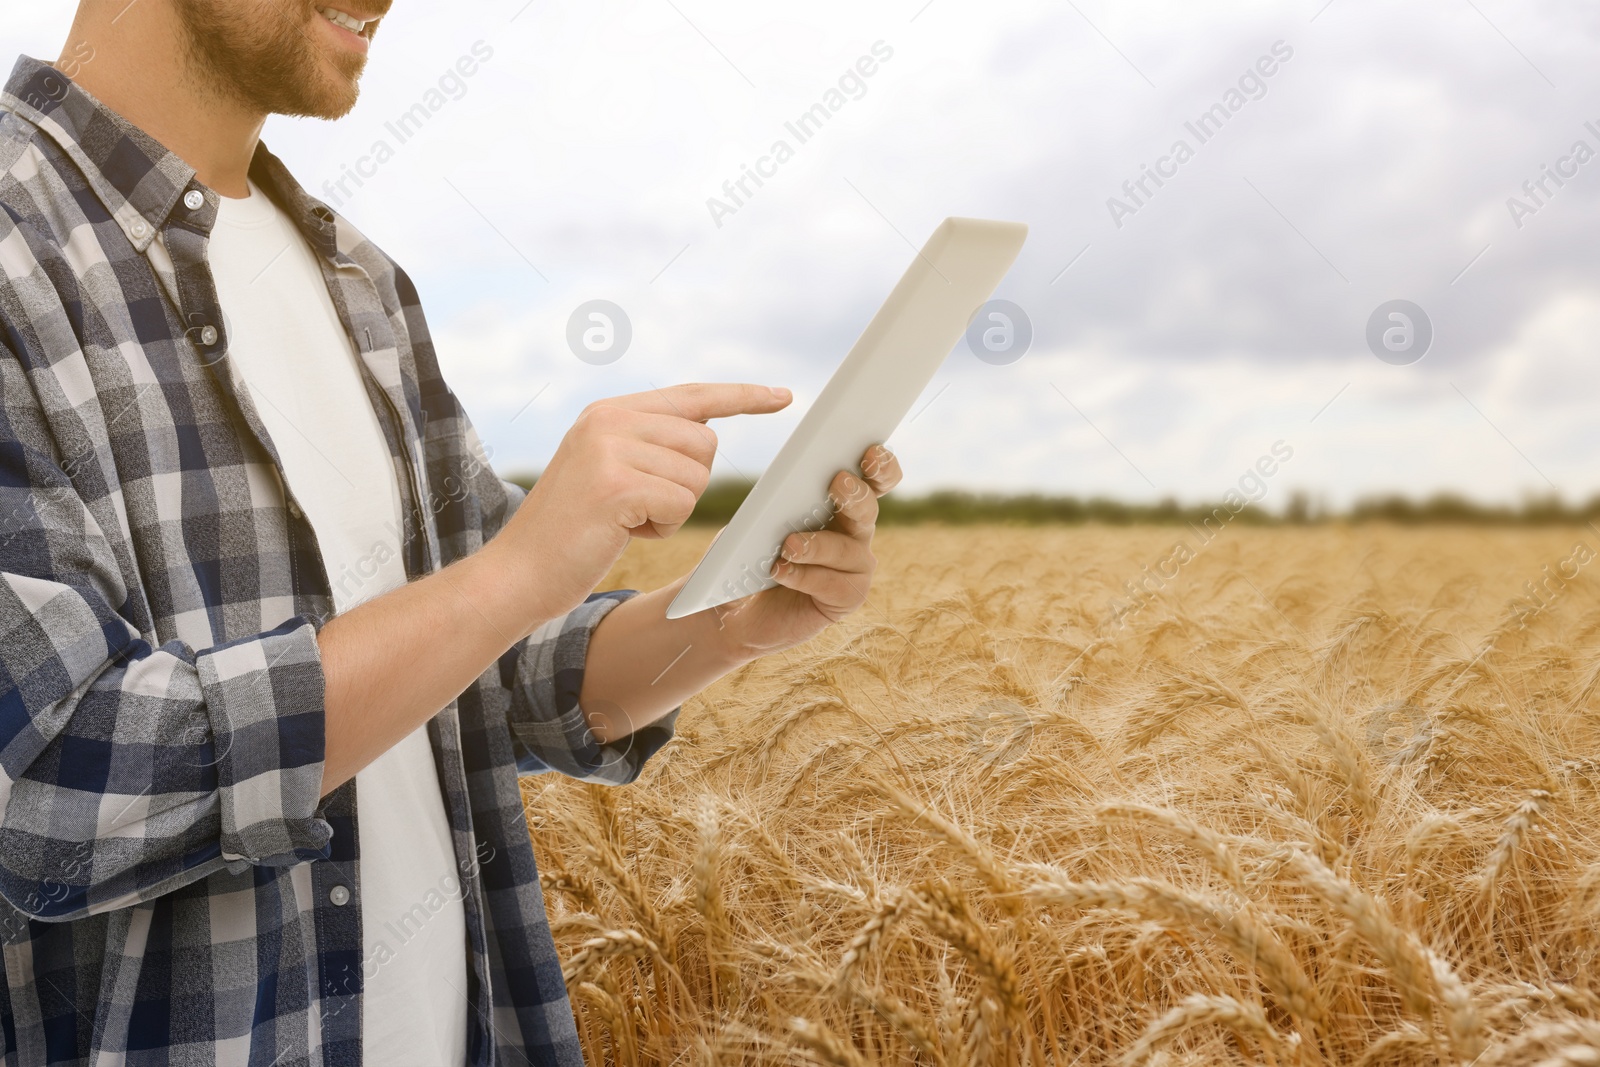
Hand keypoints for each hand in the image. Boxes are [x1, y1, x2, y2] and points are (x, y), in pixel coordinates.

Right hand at [494, 383, 792, 627]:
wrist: (517, 574)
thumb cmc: (570, 535)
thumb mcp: (607, 474)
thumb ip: (648, 448)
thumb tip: (706, 438)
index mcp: (609, 412)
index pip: (692, 395)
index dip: (742, 397)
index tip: (784, 397)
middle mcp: (609, 419)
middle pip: (705, 442)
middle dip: (690, 485)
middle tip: (642, 508)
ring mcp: (610, 448)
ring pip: (697, 476)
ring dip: (673, 510)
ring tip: (626, 521)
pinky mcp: (616, 484)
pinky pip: (682, 503)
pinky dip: (663, 527)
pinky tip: (624, 532)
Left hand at [713, 444, 902, 656]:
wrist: (735, 612)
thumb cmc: (746, 559)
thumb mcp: (749, 523)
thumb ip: (765, 503)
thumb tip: (761, 477)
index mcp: (839, 504)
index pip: (873, 478)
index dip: (879, 465)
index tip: (870, 450)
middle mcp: (855, 532)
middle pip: (869, 507)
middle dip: (857, 493)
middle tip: (837, 481)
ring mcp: (854, 568)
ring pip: (849, 549)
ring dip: (819, 544)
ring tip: (789, 544)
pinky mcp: (845, 599)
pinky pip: (834, 584)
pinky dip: (805, 576)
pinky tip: (780, 572)